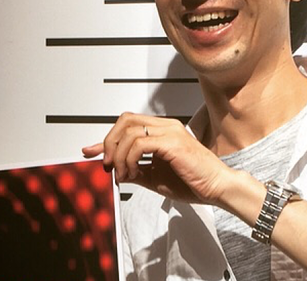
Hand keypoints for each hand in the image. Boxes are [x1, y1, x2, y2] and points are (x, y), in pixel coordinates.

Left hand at [82, 113, 231, 204]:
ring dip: (119, 156)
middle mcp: (166, 126)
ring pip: (130, 131)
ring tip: (124, 175)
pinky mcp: (173, 143)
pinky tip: (133, 173)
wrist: (217, 187)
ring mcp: (170, 132)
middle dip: (109, 143)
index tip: (89, 151)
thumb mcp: (156, 176)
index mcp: (163, 131)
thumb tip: (115, 170)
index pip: (129, 124)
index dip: (106, 138)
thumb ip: (136, 169)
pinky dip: (130, 160)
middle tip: (108, 165)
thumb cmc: (193, 181)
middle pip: (126, 120)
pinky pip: (140, 144)